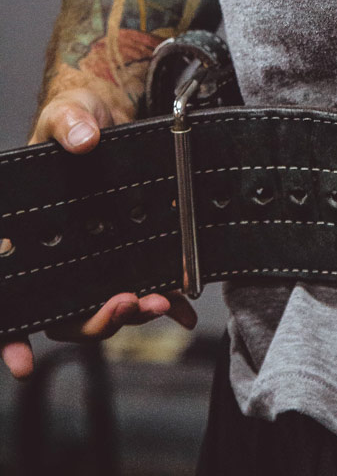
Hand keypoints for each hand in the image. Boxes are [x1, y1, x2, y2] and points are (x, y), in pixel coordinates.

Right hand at [1, 88, 196, 379]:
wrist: (114, 110)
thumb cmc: (76, 114)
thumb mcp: (69, 112)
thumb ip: (70, 123)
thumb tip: (83, 140)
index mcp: (25, 231)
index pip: (8, 292)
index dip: (10, 335)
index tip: (23, 364)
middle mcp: (56, 253)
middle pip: (61, 311)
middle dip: (93, 321)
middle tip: (125, 305)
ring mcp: (91, 255)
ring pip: (100, 305)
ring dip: (130, 312)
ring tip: (161, 301)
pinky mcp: (125, 249)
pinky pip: (139, 284)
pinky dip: (161, 300)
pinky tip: (180, 306)